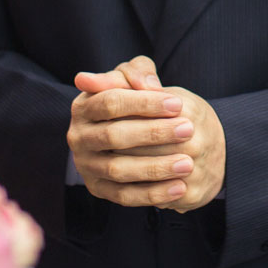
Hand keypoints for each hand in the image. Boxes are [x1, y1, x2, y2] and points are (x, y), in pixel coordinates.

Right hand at [69, 57, 225, 211]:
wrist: (127, 131)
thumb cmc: (132, 98)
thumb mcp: (132, 78)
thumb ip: (138, 72)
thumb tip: (149, 85)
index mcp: (83, 106)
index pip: (111, 102)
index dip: (144, 103)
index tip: (178, 104)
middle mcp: (78, 137)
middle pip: (114, 136)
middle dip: (153, 133)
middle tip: (188, 130)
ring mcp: (86, 165)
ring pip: (118, 170)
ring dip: (155, 168)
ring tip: (187, 163)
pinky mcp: (98, 189)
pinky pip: (124, 196)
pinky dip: (152, 194)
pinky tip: (179, 188)